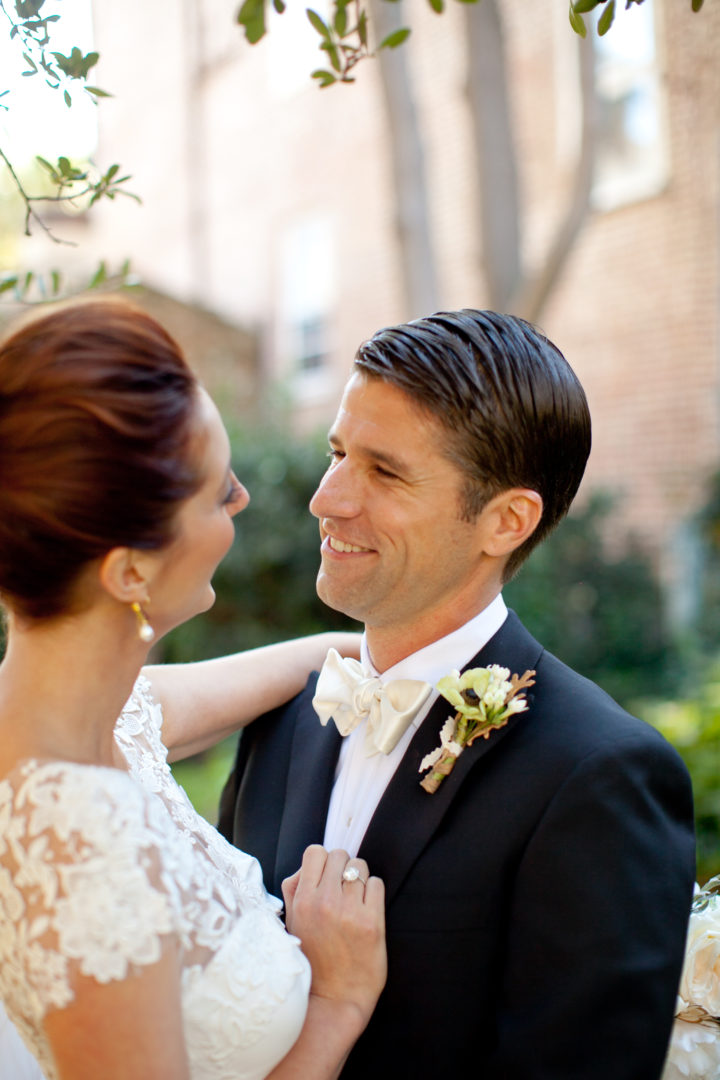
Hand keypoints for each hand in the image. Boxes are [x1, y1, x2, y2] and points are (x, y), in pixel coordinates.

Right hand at [282, 846, 386, 1028]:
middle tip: (342, 889)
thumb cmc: (312, 961)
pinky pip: (377, 884)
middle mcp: (325, 901)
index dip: (323, 861)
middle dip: (342, 868)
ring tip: (355, 901)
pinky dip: (373, 893)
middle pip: (340, 855)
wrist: (334, 1000)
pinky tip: (366, 911)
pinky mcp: (373, 922)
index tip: (326, 876)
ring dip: (359, 879)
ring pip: (361, 866)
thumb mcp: (292, 925)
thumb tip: (306, 867)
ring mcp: (350, 911)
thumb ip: (295, 891)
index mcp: (303, 901)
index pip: (315, 852)